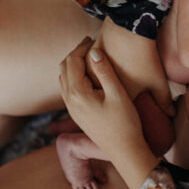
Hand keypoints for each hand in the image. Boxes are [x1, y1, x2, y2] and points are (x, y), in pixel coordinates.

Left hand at [59, 37, 152, 166]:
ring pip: (63, 78)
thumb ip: (104, 71)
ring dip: (72, 64)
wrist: (124, 151)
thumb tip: (94, 52)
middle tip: (90, 42)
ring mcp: (71, 109)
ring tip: (88, 55)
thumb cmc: (125, 122)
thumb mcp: (118, 94)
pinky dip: (72, 75)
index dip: (81, 47)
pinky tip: (87, 74)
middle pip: (64, 68)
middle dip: (75, 53)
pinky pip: (67, 88)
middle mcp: (70, 101)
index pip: (73, 61)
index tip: (93, 38)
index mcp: (78, 93)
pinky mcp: (76, 114)